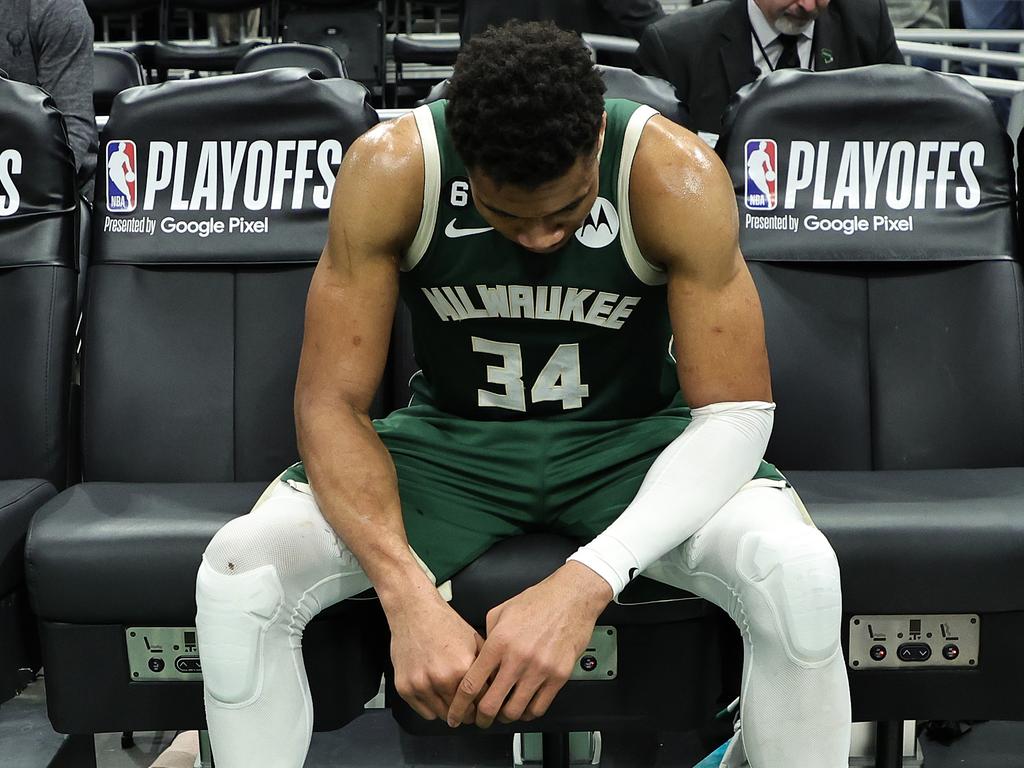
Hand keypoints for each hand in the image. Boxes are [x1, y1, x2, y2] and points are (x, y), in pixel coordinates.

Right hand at [388, 596, 483, 722]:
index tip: (485, 708)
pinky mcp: (405, 688)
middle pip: (462, 714)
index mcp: (462, 667)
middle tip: (469, 706)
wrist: (415, 612)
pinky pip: (425, 713)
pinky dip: (432, 707)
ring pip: (443, 716)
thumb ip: (486, 666)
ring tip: (452, 697)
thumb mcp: (474, 641)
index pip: (481, 703)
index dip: (485, 706)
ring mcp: (421, 684)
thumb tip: (497, 688)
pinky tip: (436, 693)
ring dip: (450, 711)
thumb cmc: (444, 623)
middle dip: (468, 712)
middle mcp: (441, 678)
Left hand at [446, 561, 611, 728]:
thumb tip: (480, 658)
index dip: (460, 704)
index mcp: (499, 642)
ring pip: (515, 711)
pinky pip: (539, 707)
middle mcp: (518, 658)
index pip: (471, 683)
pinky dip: (528, 713)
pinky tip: (524, 707)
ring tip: (504, 712)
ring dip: (505, 717)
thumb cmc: (538, 601)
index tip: (456, 712)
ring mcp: (539, 669)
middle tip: (480, 719)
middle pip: (491, 704)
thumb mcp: (500, 612)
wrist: (571, 598)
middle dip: (482, 718)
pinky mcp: (559, 676)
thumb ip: (487, 637)